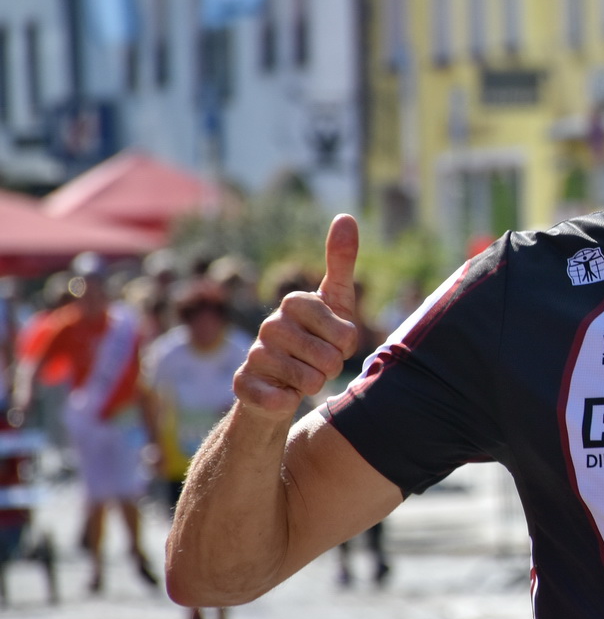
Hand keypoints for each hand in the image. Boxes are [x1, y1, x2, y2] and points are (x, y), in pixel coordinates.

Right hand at [233, 215, 362, 417]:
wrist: (281, 385)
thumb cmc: (314, 341)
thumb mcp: (336, 302)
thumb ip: (341, 262)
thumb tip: (345, 217)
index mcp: (294, 303)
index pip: (345, 333)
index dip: (346, 345)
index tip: (334, 341)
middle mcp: (270, 325)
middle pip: (329, 358)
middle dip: (332, 368)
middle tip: (317, 364)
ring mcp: (254, 354)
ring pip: (308, 381)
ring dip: (312, 385)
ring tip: (300, 377)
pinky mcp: (243, 385)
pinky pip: (279, 400)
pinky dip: (287, 402)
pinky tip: (280, 394)